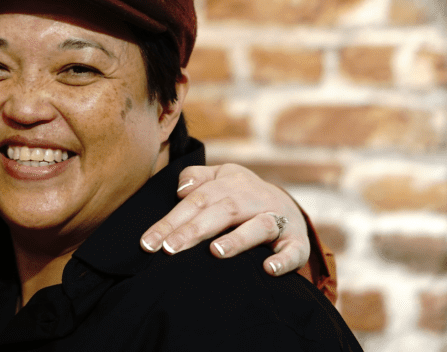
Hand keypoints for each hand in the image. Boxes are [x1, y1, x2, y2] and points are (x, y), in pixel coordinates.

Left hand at [139, 163, 309, 275]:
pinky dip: (284, 259)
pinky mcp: (297, 241)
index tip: (149, 242)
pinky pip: (294, 250)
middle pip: (221, 211)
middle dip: (193, 230)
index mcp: (231, 183)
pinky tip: (268, 269)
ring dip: (238, 239)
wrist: (287, 205)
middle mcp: (255, 199)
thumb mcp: (221, 178)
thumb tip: (180, 190)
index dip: (170, 221)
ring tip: (215, 252)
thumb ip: (197, 178)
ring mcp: (278, 219)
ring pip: (259, 226)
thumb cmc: (242, 195)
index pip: (196, 200)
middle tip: (170, 249)